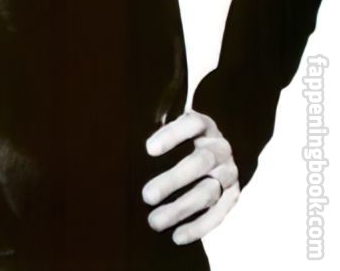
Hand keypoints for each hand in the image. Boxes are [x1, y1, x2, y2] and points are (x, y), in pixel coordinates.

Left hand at [141, 110, 239, 244]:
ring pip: (208, 192)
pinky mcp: (233, 195)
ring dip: (181, 209)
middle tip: (146, 196)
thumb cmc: (183, 140)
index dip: (173, 135)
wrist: (217, 151)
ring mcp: (229, 172)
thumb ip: (159, 134)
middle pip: (200, 162)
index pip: (192, 124)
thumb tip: (127, 149)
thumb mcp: (174, 129)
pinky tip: (177, 236)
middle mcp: (220, 148)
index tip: (148, 149)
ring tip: (154, 222)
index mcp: (205, 125)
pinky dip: (198, 227)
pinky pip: (219, 213)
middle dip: (173, 180)